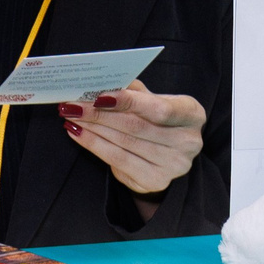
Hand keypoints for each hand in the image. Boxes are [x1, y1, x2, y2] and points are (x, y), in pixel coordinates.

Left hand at [58, 84, 205, 197]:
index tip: (99, 95)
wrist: (166, 153)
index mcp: (192, 114)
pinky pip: (118, 160)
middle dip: (99, 114)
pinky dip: (94, 145)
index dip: (128, 101)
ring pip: (124, 143)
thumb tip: (101, 83)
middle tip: (73, 104)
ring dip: (93, 129)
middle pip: (136, 126)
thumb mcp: (153, 100)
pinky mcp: (155, 180)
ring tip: (72, 116)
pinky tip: (78, 134)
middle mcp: (188, 142)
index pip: (159, 108)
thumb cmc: (157, 120)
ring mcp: (174, 165)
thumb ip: (133, 91)